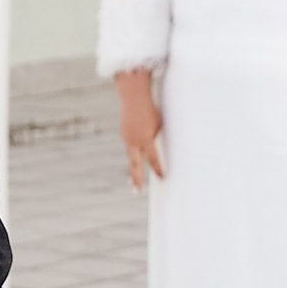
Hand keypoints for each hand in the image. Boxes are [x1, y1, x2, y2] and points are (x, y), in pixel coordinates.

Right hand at [117, 69, 164, 190]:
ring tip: (135, 184)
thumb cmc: (151, 109)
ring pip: (132, 156)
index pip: (153, 159)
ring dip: (134, 169)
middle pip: (135, 164)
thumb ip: (157, 138)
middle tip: (136, 191)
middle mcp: (134, 141)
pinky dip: (135, 152)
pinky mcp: (124, 134)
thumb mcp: (159, 124)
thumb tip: (158, 150)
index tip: (162, 178)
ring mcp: (127, 138)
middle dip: (136, 178)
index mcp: (146, 139)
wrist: (133, 96)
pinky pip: (131, 146)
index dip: (158, 169)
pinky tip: (137, 151)